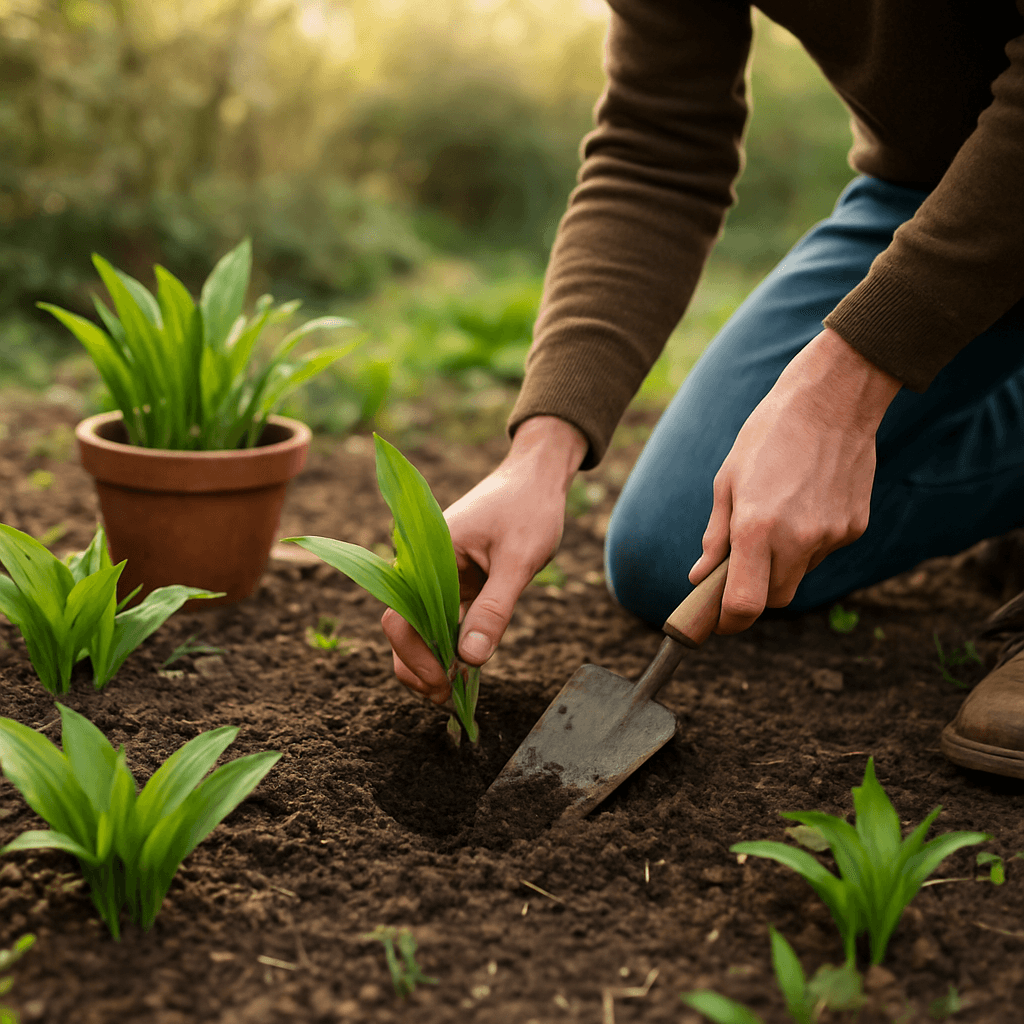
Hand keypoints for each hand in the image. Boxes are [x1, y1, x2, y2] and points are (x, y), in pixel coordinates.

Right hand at [382, 416, 587, 703]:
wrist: (537, 479)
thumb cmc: (529, 509)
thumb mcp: (519, 560)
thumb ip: (494, 608)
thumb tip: (469, 659)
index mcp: (426, 553)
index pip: (401, 613)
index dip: (414, 655)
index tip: (441, 682)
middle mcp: (423, 566)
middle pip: (404, 627)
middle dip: (418, 667)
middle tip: (444, 700)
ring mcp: (437, 576)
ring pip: (420, 628)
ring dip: (430, 663)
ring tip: (449, 696)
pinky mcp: (453, 584)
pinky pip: (441, 621)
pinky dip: (448, 648)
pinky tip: (460, 674)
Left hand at [689, 328, 901, 632]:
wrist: (832, 401)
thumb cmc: (768, 437)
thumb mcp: (727, 481)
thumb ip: (715, 536)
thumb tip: (700, 576)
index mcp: (756, 528)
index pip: (744, 605)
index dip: (728, 621)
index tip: (718, 620)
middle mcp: (796, 539)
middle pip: (774, 599)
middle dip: (755, 593)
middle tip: (742, 566)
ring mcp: (830, 535)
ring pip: (799, 575)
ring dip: (782, 563)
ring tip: (779, 513)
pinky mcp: (854, 528)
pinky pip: (823, 551)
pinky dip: (809, 542)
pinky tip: (806, 501)